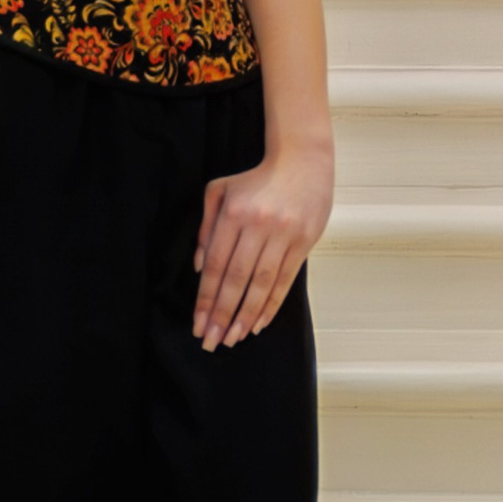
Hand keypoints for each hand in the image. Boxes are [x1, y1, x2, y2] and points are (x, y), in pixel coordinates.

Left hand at [191, 142, 332, 351]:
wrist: (302, 161)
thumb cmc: (256, 179)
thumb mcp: (220, 191)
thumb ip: (205, 228)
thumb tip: (198, 268)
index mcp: (234, 213)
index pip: (216, 264)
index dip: (206, 297)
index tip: (198, 323)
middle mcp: (259, 225)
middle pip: (237, 279)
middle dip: (222, 314)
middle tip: (212, 340)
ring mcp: (284, 235)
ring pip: (262, 284)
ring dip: (246, 315)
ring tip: (233, 338)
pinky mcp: (304, 242)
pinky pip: (285, 280)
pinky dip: (271, 305)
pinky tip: (258, 323)